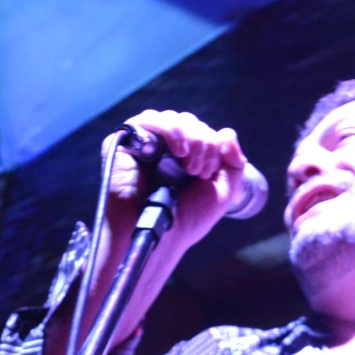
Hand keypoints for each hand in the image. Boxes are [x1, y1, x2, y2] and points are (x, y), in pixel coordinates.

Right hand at [100, 109, 248, 264]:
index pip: (202, 130)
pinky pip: (146, 120)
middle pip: (189, 121)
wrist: (162, 236)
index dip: (212, 145)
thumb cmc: (188, 219)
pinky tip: (178, 150)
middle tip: (199, 172)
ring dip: (189, 136)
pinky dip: (168, 129)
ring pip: (170, 118)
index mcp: (184, 156)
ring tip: (189, 166)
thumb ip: (233, 162)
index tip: (208, 174)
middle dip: (203, 143)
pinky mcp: (122, 144)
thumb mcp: (222, 191)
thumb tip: (227, 132)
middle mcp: (163, 148)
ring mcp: (142, 144)